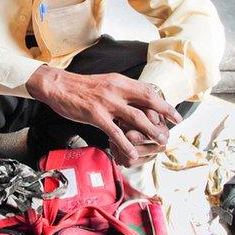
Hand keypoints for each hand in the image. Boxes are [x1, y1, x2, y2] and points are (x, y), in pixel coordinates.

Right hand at [25, 66, 180, 162]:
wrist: (57, 86)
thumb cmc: (80, 87)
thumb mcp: (105, 83)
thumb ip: (120, 91)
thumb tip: (135, 101)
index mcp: (119, 81)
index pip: (147, 89)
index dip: (162, 101)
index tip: (172, 112)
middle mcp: (116, 89)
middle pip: (148, 100)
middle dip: (165, 112)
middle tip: (176, 124)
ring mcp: (106, 102)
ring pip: (135, 117)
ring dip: (151, 130)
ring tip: (161, 141)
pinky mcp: (95, 115)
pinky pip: (115, 132)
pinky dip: (126, 144)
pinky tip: (133, 153)